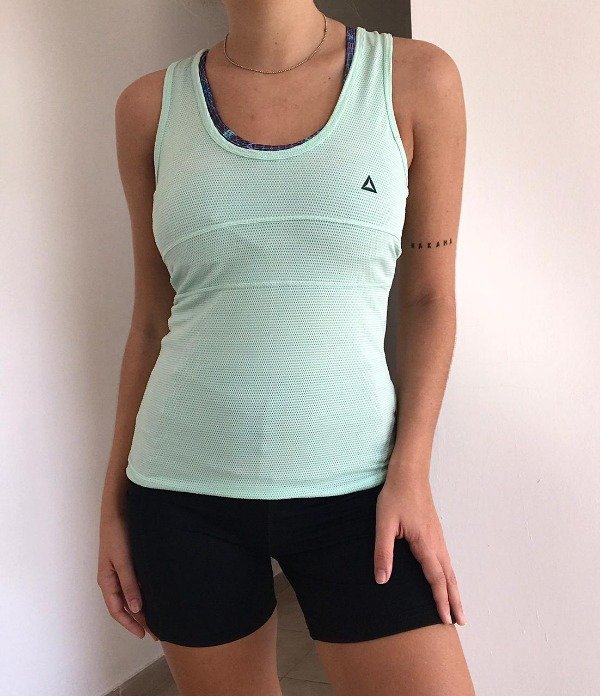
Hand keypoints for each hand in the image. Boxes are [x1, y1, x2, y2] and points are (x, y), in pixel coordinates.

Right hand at [97, 509, 158, 640]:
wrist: (119, 509)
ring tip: (159, 619)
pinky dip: (144, 594)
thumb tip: (136, 608)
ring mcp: (120, 570)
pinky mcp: (129, 562)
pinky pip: (135, 584)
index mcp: (106, 580)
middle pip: (125, 606)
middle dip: (139, 620)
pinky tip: (156, 597)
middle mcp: (112, 578)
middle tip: (157, 632)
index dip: (130, 624)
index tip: (144, 634)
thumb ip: (129, 584)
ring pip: (131, 596)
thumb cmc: (118, 533)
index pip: (117, 610)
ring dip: (142, 608)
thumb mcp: (123, 560)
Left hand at [373, 478, 466, 625]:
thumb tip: (382, 579)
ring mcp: (438, 536)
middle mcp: (436, 542)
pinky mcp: (435, 532)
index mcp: (424, 542)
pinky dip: (450, 576)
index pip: (436, 577)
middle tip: (460, 622)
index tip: (445, 619)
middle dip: (454, 600)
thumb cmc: (395, 496)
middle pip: (448, 577)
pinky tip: (447, 580)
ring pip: (449, 569)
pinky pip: (446, 559)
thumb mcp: (384, 523)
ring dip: (454, 589)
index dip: (440, 600)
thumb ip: (383, 552)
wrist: (409, 473)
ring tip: (458, 608)